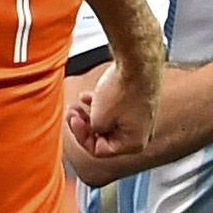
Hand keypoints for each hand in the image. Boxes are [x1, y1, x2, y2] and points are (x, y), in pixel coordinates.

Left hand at [62, 61, 150, 185]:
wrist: (138, 63)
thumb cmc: (124, 90)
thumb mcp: (99, 118)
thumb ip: (92, 130)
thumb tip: (94, 128)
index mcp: (133, 143)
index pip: (99, 150)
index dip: (81, 136)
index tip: (74, 122)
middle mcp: (140, 133)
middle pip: (104, 136)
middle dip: (84, 125)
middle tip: (72, 114)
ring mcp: (140, 117)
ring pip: (108, 121)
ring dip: (90, 114)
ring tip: (76, 105)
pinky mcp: (137, 102)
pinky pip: (115, 108)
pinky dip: (100, 104)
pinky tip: (87, 97)